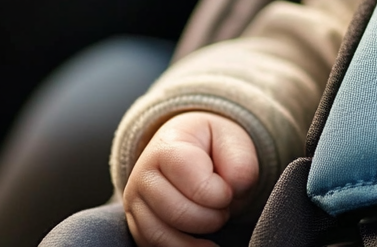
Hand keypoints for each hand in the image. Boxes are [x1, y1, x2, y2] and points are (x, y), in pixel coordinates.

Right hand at [123, 111, 258, 246]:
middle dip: (212, 217)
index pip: (187, 174)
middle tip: (224, 208)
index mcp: (166, 147)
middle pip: (176, 211)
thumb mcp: (232, 141)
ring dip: (198, 238)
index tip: (228, 191)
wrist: (191, 153)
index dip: (218, 191)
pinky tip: (204, 244)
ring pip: (161, 235)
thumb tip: (233, 190)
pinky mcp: (137, 226)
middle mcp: (143, 174)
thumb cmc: (213, 148)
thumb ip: (240, 162)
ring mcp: (135, 202)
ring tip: (214, 222)